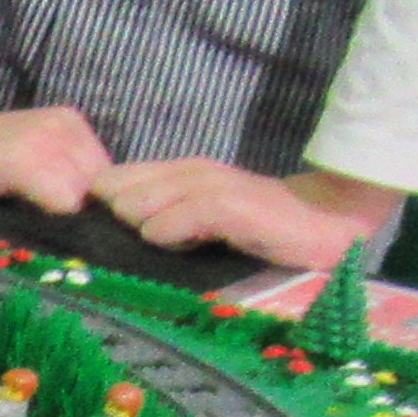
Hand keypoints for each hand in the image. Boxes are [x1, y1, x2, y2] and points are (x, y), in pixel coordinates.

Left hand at [88, 159, 395, 273]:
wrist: (334, 227)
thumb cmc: (263, 234)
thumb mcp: (203, 226)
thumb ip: (164, 219)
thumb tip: (115, 227)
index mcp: (185, 176)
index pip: (121, 177)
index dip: (99, 199)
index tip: (82, 224)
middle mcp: (198, 176)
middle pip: (125, 183)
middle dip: (107, 209)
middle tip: (102, 234)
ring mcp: (221, 190)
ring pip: (151, 197)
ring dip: (137, 217)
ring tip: (139, 237)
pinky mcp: (243, 208)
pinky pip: (192, 211)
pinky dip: (172, 227)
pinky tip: (168, 240)